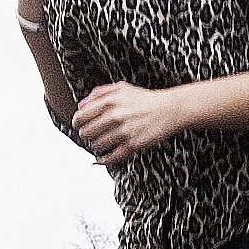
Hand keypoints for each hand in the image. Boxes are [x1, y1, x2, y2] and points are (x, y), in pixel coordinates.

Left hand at [69, 81, 188, 163]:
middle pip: (86, 133)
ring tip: (102, 142)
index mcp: (110, 101)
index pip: (81, 117)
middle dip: (86, 135)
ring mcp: (124, 132)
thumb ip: (100, 93)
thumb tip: (82, 104)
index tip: (79, 125)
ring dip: (97, 146)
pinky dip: (104, 160)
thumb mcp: (121, 88)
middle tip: (92, 134)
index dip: (77, 123)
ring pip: (97, 145)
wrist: (170, 109)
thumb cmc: (146, 99)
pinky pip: (111, 157)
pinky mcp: (133, 145)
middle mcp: (115, 116)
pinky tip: (103, 158)